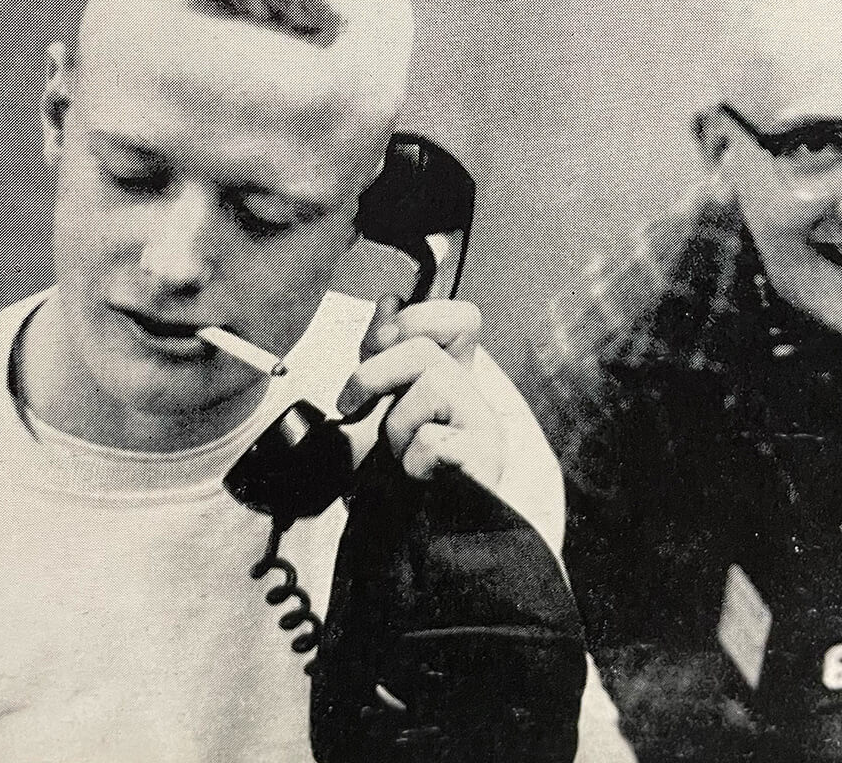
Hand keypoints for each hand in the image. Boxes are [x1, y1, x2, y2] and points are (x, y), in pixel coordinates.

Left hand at [336, 297, 503, 491]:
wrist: (410, 543)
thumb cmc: (397, 476)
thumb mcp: (381, 403)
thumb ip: (384, 353)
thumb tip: (391, 299)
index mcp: (452, 375)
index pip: (460, 318)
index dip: (417, 318)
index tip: (378, 344)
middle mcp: (474, 394)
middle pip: (430, 343)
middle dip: (377, 369)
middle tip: (355, 403)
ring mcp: (483, 426)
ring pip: (431, 384)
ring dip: (395, 425)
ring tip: (401, 454)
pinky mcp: (486, 461)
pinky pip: (434, 441)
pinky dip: (413, 462)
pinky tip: (421, 478)